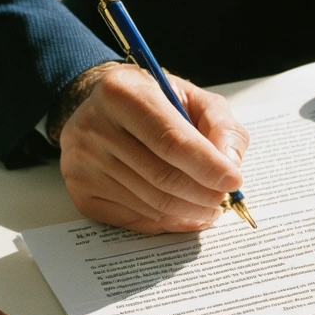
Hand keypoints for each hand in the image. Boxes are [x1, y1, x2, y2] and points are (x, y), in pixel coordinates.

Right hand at [54, 62, 248, 232]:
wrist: (103, 109)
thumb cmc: (153, 103)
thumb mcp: (192, 97)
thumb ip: (221, 125)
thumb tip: (230, 164)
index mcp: (122, 93)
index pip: (171, 140)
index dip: (207, 166)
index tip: (233, 180)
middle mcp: (94, 126)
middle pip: (161, 177)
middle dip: (202, 194)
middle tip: (223, 198)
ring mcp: (82, 162)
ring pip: (150, 203)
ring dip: (189, 212)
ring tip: (208, 206)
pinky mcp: (80, 192)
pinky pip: (133, 218)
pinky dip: (166, 222)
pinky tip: (182, 212)